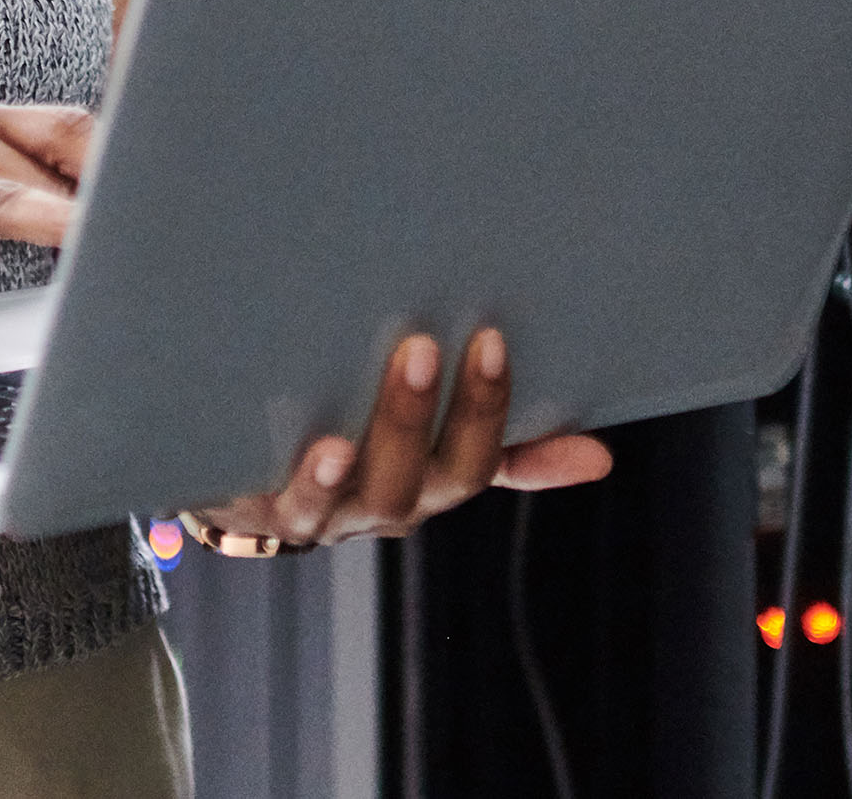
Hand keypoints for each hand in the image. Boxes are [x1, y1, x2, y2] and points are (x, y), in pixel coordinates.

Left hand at [185, 327, 615, 547]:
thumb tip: (600, 457)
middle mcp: (389, 505)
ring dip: (375, 441)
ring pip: (362, 490)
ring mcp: (330, 513)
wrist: (250, 493)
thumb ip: (512, 450)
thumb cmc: (363, 451)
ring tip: (371, 400)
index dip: (488, 406)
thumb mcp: (437, 449)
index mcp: (433, 483)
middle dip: (428, 412)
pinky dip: (312, 478)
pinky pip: (294, 504)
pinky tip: (322, 448)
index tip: (492, 338)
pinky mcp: (269, 509)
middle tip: (423, 343)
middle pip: (423, 475)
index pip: (478, 458)